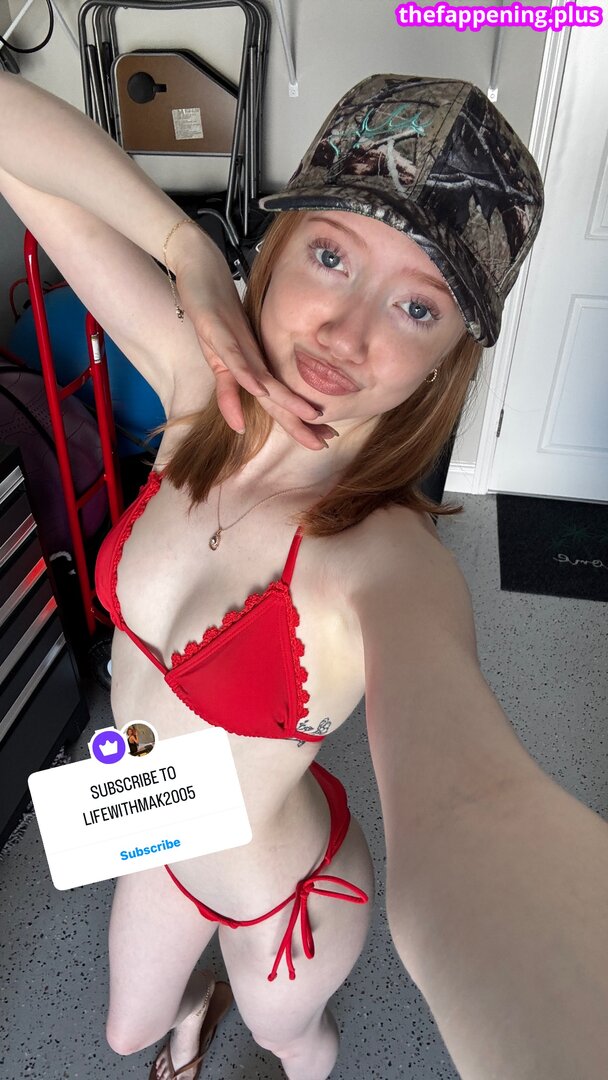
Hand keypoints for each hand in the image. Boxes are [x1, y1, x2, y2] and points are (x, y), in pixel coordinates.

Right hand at [172, 236, 336, 450]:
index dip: (297, 421)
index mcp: (256, 365)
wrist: (202, 272)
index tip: (323, 438)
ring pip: (263, 377)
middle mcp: (253, 356)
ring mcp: (237, 342)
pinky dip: (247, 373)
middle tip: (326, 439)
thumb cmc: (214, 315)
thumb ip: (229, 390)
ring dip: (286, 398)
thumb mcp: (218, 360)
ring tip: (308, 416)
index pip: (278, 401)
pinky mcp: (217, 327)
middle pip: (277, 395)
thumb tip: (238, 425)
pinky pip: (234, 355)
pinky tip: (260, 388)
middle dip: (300, 419)